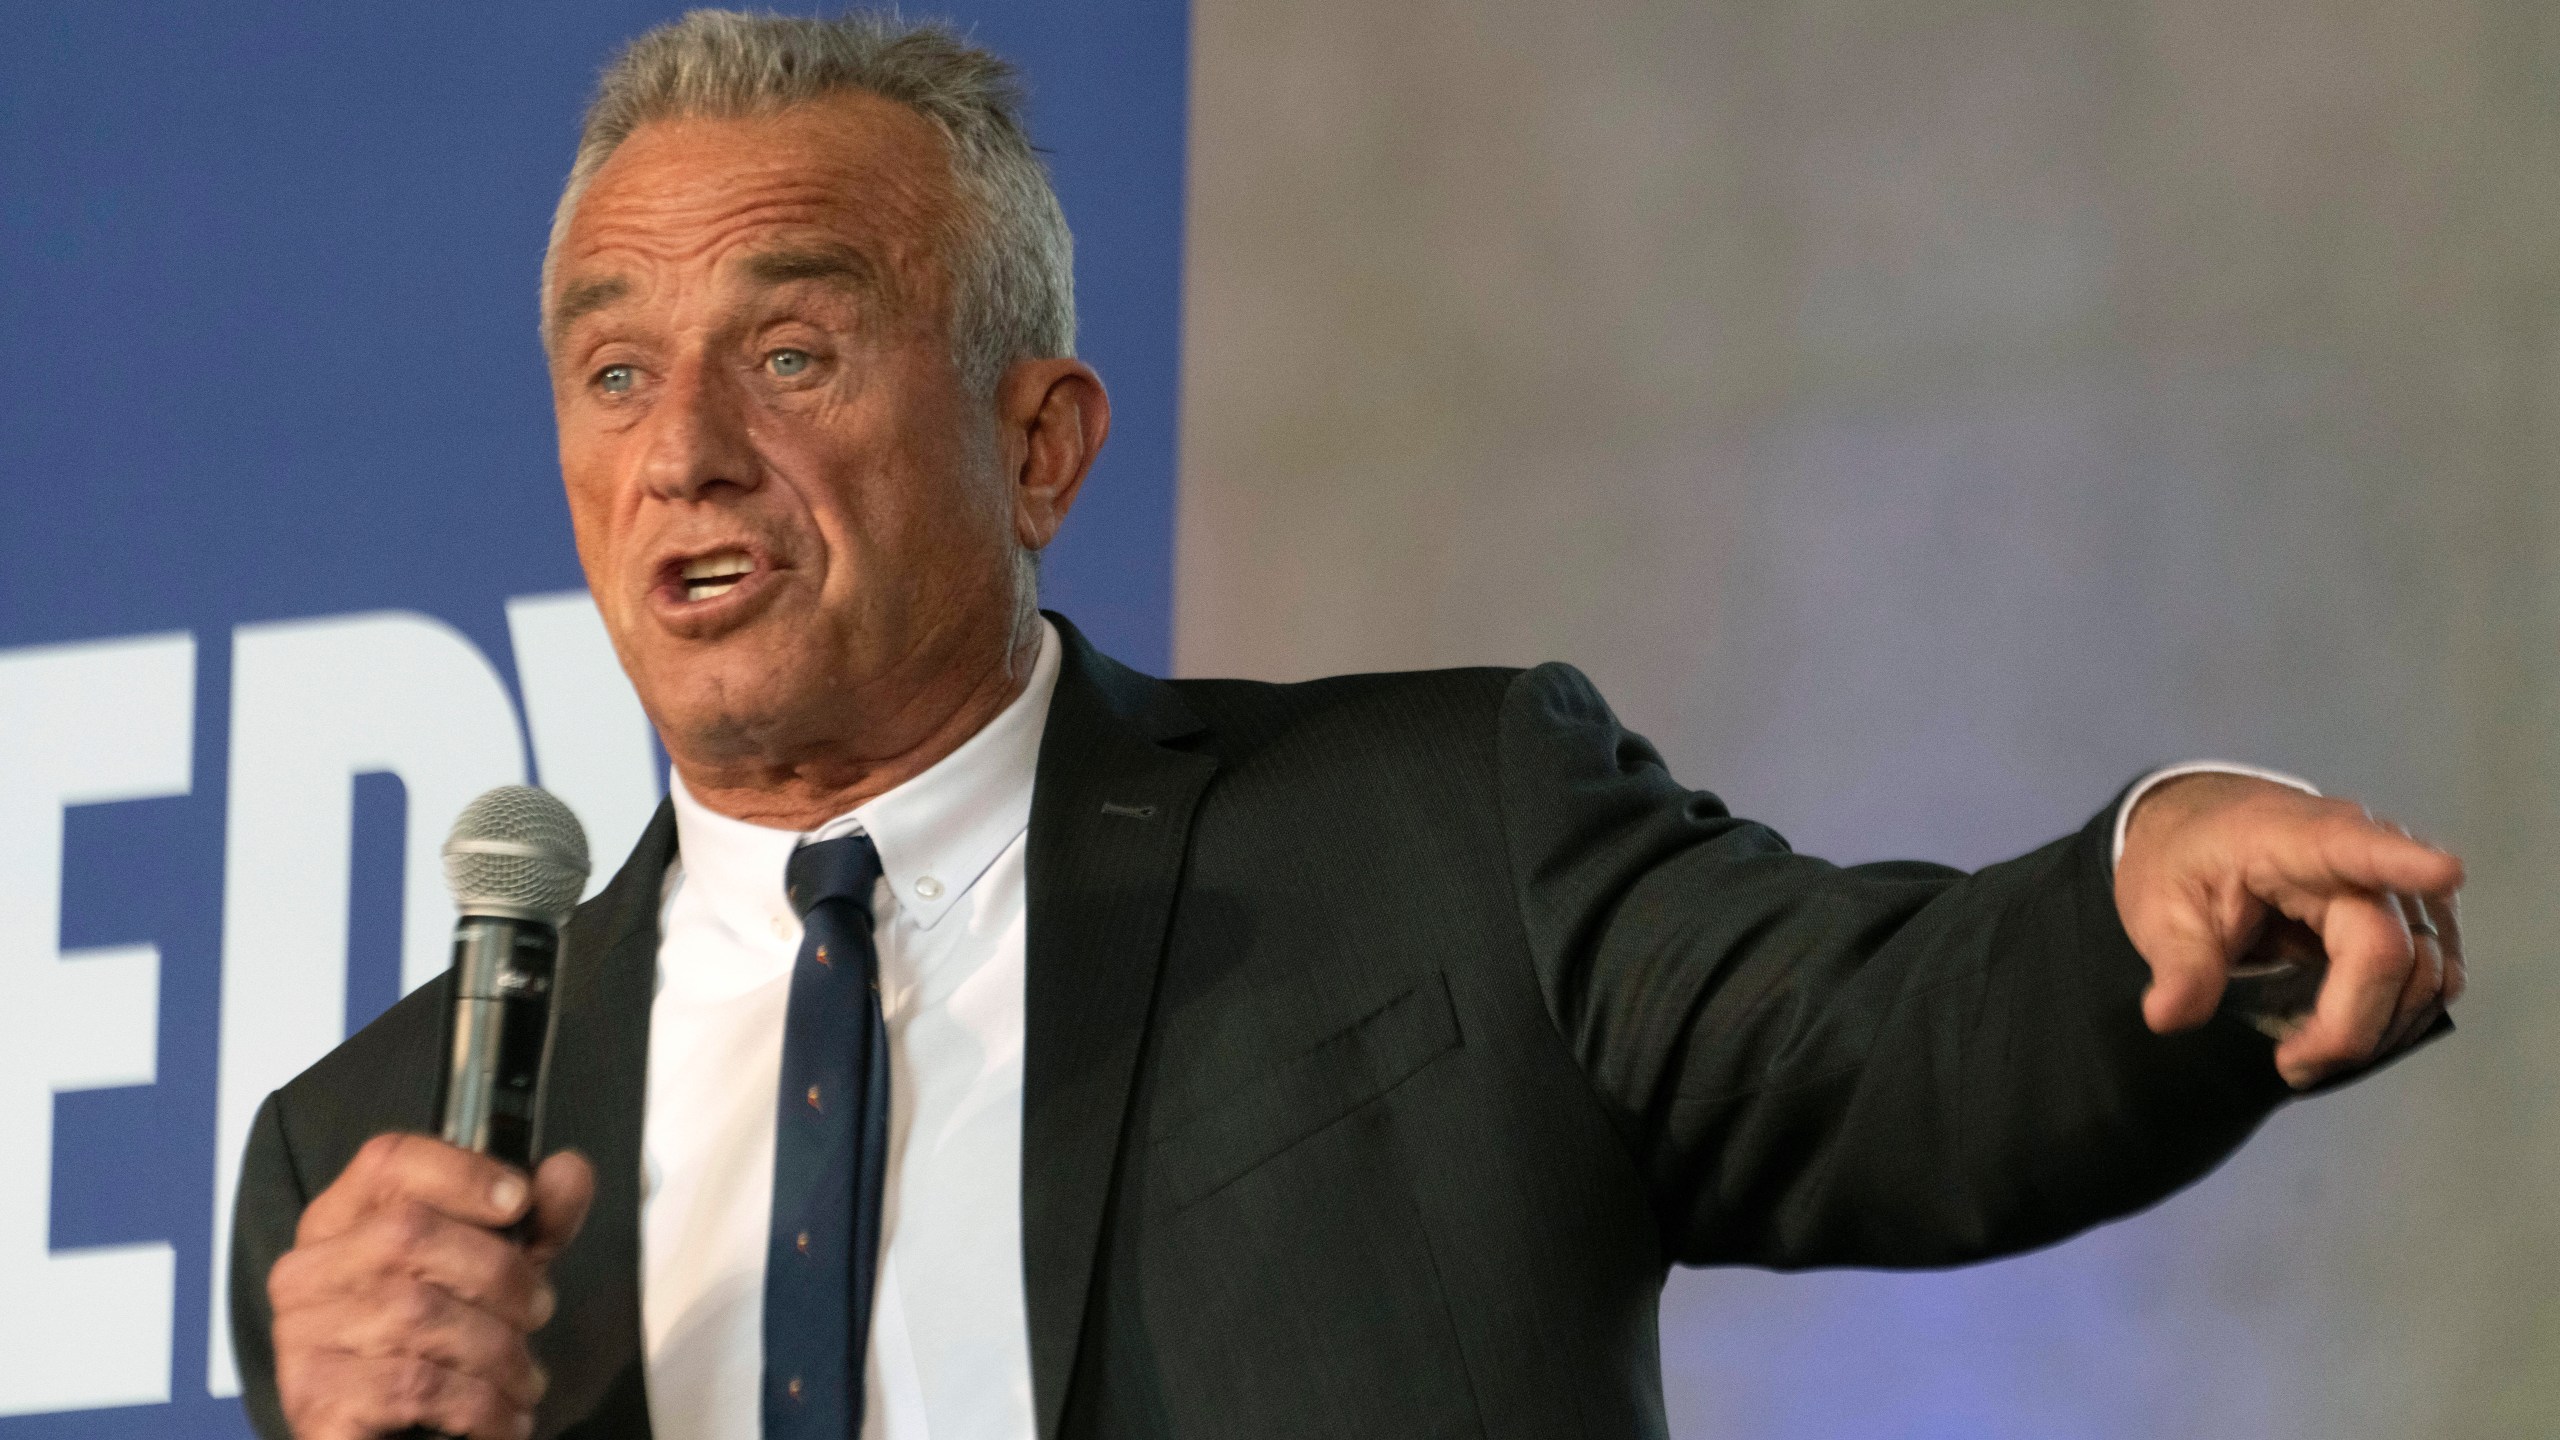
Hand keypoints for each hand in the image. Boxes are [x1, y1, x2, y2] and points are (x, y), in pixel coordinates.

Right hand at [267, 1135, 594, 1439]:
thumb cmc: (439, 1345)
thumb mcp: (492, 1273)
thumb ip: (534, 1222)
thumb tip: (568, 1171)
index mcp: (342, 1221)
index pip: (387, 1162)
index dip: (460, 1172)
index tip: (519, 1200)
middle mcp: (307, 1273)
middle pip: (411, 1234)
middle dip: (500, 1275)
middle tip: (538, 1311)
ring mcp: (301, 1339)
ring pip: (418, 1314)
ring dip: (499, 1350)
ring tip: (523, 1378)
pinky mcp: (315, 1404)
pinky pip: (415, 1386)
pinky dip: (480, 1403)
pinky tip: (501, 1416)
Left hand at [2114, 772, 2464, 1088]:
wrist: (2210, 832)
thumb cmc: (2188, 862)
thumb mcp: (2160, 909)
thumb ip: (2176, 965)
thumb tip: (2167, 1017)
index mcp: (2293, 838)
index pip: (2355, 848)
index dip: (2402, 862)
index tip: (2445, 870)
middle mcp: (2365, 849)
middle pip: (2392, 952)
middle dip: (2350, 1026)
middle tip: (2290, 1066)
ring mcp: (2400, 883)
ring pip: (2430, 972)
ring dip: (2382, 1029)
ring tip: (2312, 1055)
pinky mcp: (2419, 913)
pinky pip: (2437, 974)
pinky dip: (2400, 1015)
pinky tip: (2349, 1031)